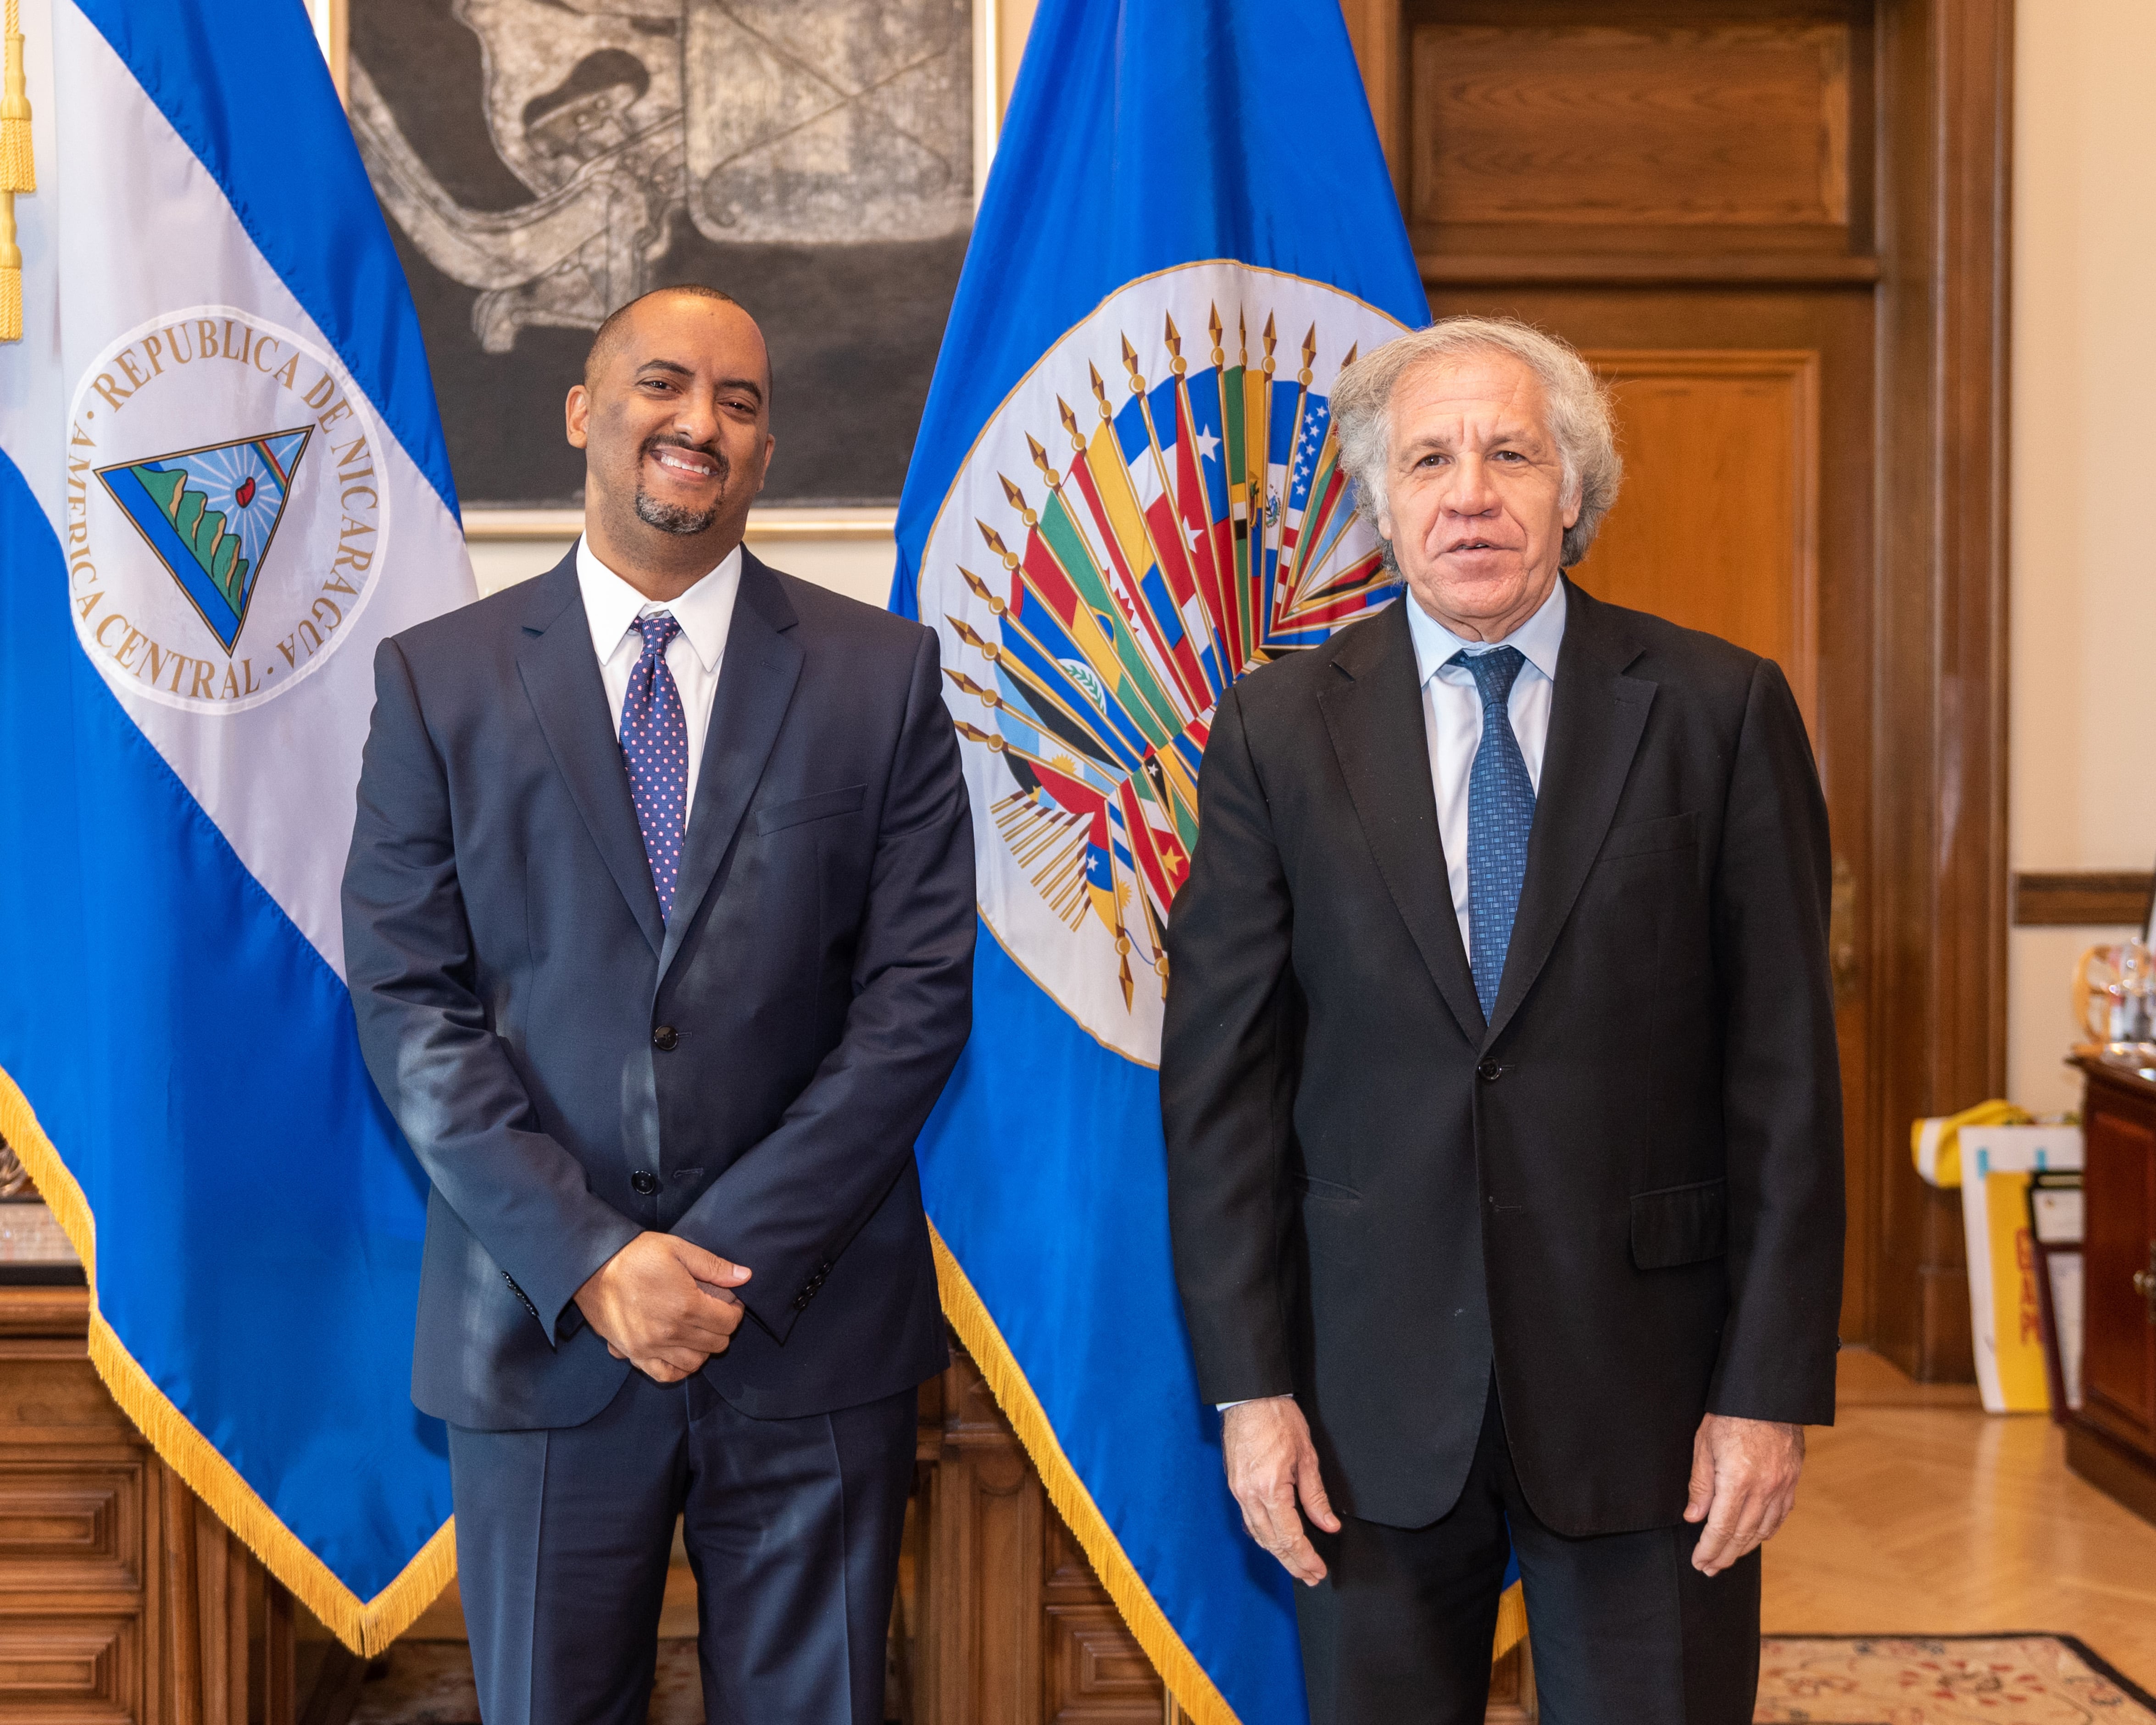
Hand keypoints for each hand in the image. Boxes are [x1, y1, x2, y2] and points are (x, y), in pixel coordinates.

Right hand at [572, 1232, 750, 1383]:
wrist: (590, 1268)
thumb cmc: (635, 1255)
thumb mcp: (678, 1249)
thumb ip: (714, 1266)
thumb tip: (745, 1276)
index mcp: (686, 1305)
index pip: (728, 1322)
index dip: (735, 1311)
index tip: (729, 1301)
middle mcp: (671, 1332)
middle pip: (716, 1344)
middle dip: (722, 1328)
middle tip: (714, 1312)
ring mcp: (650, 1347)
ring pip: (695, 1362)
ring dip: (703, 1348)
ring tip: (698, 1330)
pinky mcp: (633, 1354)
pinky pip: (665, 1375)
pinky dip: (679, 1368)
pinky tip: (680, 1352)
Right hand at [1222, 1397, 1341, 1585]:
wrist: (1249, 1397)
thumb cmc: (1277, 1418)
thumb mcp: (1306, 1456)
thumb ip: (1316, 1495)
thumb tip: (1328, 1524)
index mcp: (1270, 1489)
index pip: (1290, 1537)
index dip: (1306, 1558)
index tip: (1318, 1571)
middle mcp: (1250, 1495)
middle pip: (1272, 1542)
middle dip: (1293, 1563)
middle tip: (1310, 1577)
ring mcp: (1238, 1491)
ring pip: (1258, 1535)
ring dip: (1278, 1554)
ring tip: (1296, 1565)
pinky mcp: (1234, 1485)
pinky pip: (1249, 1520)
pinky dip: (1263, 1536)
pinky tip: (1274, 1540)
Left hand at [1684, 1413, 1804, 1573]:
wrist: (1768, 1394)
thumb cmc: (1730, 1414)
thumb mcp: (1703, 1444)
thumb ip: (1700, 1484)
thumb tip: (1694, 1518)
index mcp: (1738, 1480)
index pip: (1721, 1528)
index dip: (1709, 1549)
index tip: (1700, 1562)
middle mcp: (1764, 1489)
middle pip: (1742, 1535)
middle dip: (1724, 1555)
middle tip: (1709, 1569)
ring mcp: (1781, 1487)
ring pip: (1763, 1530)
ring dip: (1744, 1548)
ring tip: (1727, 1558)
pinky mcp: (1792, 1481)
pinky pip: (1779, 1516)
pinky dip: (1766, 1532)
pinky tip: (1754, 1538)